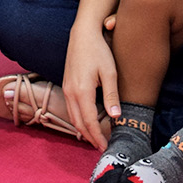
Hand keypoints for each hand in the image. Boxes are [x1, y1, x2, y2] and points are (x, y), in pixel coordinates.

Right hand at [62, 17, 118, 148]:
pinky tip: (87, 122)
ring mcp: (66, 89)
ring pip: (73, 117)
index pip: (89, 122)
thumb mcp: (109, 72)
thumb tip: (116, 117)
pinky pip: (71, 109)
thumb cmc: (99, 51)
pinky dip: (79, 120)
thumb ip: (111, 96)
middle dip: (90, 138)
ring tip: (96, 139)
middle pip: (78, 123)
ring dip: (83, 130)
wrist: (83, 34)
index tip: (106, 147)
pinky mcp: (66, 86)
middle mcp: (71, 93)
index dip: (97, 137)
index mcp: (82, 91)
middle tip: (102, 147)